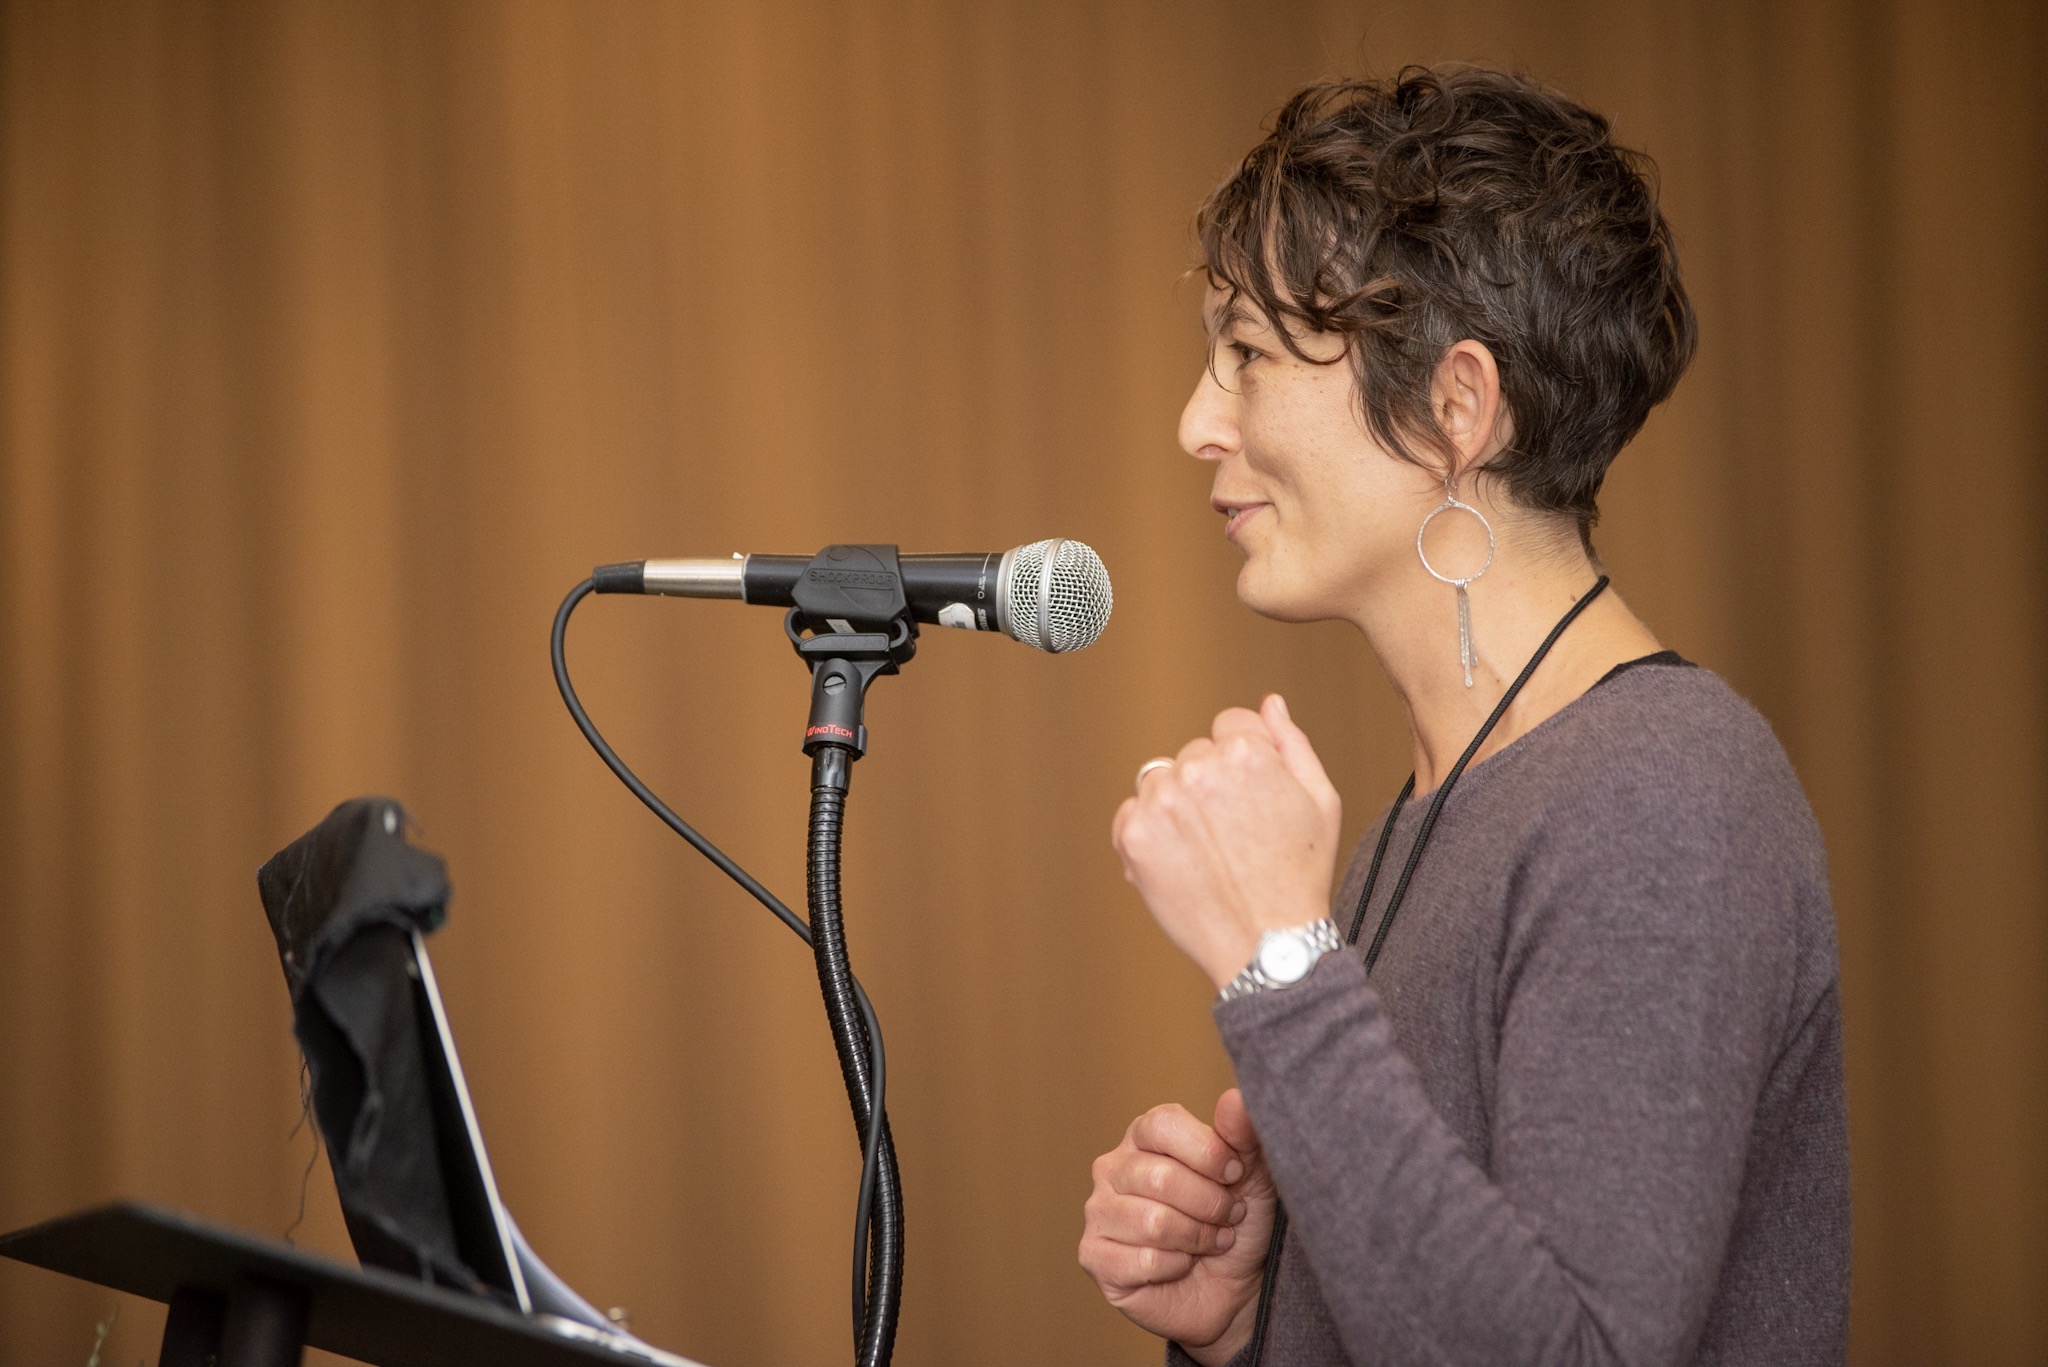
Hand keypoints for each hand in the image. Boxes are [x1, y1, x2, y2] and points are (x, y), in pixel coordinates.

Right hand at [1079, 1089, 1277, 1363]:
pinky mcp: (1094, 1256)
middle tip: (1227, 1217)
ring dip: (1197, 1238)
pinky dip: (1175, 1267)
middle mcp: (1113, 1167)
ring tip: (1210, 1242)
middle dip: (1209, 1204)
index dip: (1207, 1152)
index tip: (1236, 1174)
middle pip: (1160, 1177)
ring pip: (1152, 1221)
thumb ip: (1244, 1134)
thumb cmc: (1236, 1224)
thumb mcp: (1252, 1176)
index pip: (1162, 1124)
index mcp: (1144, 1136)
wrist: (1233, 1289)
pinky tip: (1182, 1265)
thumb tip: (1236, 1099)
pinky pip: (1142, 1261)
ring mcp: (1098, 1212)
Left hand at [1113, 695, 1341, 986]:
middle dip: (1211, 783)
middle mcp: (1198, 769)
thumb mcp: (1320, 800)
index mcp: (1246, 752)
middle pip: (1195, 753)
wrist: (1266, 945)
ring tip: (1208, 850)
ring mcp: (1161, 803)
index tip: (1254, 800)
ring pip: (1160, 779)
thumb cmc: (1300, 875)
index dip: (1246, 762)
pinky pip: (1131, 813)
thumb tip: (1269, 703)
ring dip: (1177, 804)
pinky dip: (1148, 833)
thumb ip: (1291, 743)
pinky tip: (1181, 862)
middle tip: (1236, 834)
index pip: (1230, 724)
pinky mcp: (1133, 836)